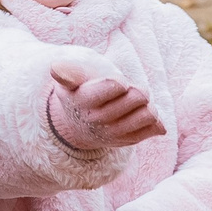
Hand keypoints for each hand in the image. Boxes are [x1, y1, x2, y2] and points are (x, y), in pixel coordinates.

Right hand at [48, 60, 165, 149]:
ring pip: (149, 114)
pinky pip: (156, 128)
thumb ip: (68, 70)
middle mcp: (96, 121)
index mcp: (81, 100)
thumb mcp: (71, 75)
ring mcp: (113, 134)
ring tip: (132, 103)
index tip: (116, 82)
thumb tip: (55, 69)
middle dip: (136, 88)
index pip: (115, 86)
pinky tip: (138, 114)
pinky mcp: (129, 141)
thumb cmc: (81, 87)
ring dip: (146, 104)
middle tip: (125, 91)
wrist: (78, 121)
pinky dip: (153, 118)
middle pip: (138, 96)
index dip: (120, 82)